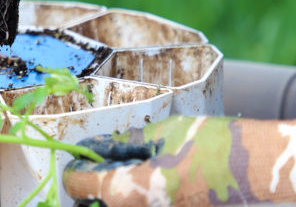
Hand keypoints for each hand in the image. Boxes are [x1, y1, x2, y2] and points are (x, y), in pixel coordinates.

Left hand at [63, 115, 295, 206]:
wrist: (260, 170)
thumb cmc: (213, 147)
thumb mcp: (162, 135)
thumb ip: (123, 142)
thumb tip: (96, 146)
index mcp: (128, 192)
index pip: (79, 185)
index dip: (74, 167)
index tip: (78, 156)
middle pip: (95, 204)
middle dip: (90, 185)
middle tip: (97, 163)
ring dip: (112, 192)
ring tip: (122, 168)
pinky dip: (135, 196)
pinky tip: (147, 177)